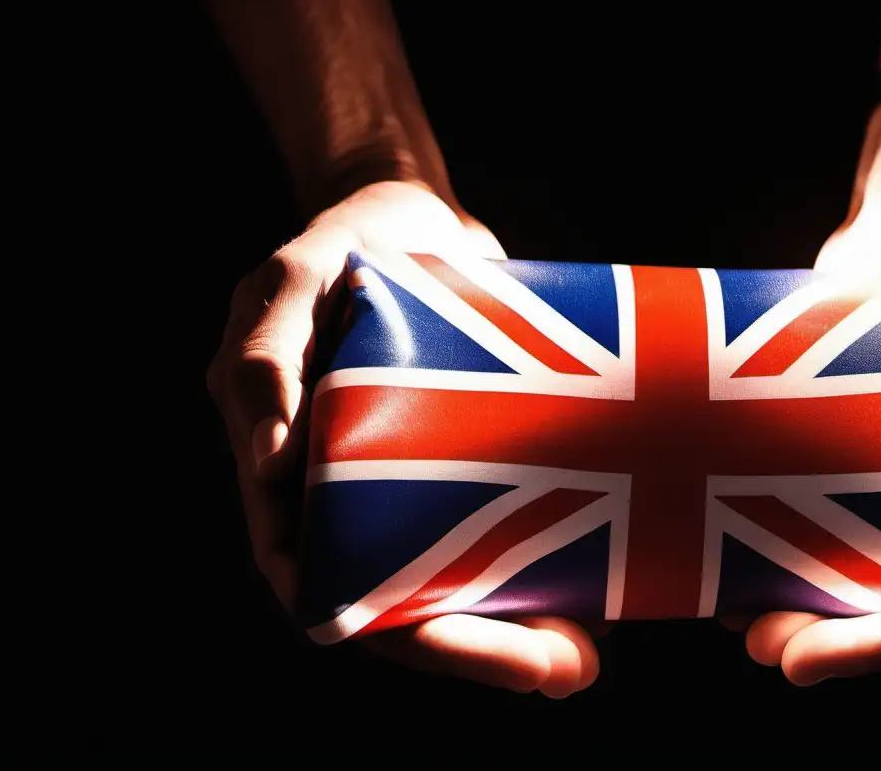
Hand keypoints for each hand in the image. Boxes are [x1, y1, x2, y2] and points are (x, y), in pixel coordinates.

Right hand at [207, 180, 600, 696]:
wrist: (409, 210)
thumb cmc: (337, 246)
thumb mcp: (289, 287)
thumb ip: (264, 360)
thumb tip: (268, 461)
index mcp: (293, 488)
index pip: (337, 593)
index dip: (409, 636)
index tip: (479, 655)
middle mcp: (355, 505)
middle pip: (411, 611)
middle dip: (485, 651)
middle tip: (567, 670)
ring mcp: (419, 487)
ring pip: (467, 585)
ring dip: (524, 629)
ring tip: (592, 653)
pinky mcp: (475, 459)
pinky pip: (511, 525)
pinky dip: (554, 565)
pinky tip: (616, 584)